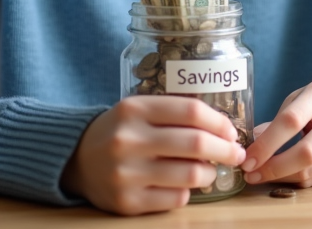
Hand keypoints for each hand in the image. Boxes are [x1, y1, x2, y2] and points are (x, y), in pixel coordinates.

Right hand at [60, 96, 245, 215]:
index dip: (218, 122)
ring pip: (191, 175)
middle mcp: (128, 140)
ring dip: (209, 173)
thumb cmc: (119, 131)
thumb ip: (173, 114)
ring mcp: (127, 174)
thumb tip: (223, 131)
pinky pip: (176, 198)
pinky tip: (183, 184)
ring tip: (210, 170)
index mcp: (133, 109)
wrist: (75, 160)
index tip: (231, 131)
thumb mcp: (138, 110)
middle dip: (225, 149)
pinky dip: (187, 191)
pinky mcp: (127, 202)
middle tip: (236, 153)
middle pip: (196, 144)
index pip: (190, 111)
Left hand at [241, 80, 311, 187]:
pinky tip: (282, 176)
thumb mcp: (295, 101)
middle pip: (306, 152)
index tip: (248, 158)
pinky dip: (295, 180)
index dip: (267, 143)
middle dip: (274, 167)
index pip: (291, 121)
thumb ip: (276, 122)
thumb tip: (251, 146)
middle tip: (252, 174)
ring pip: (311, 170)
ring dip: (281, 178)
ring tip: (262, 176)